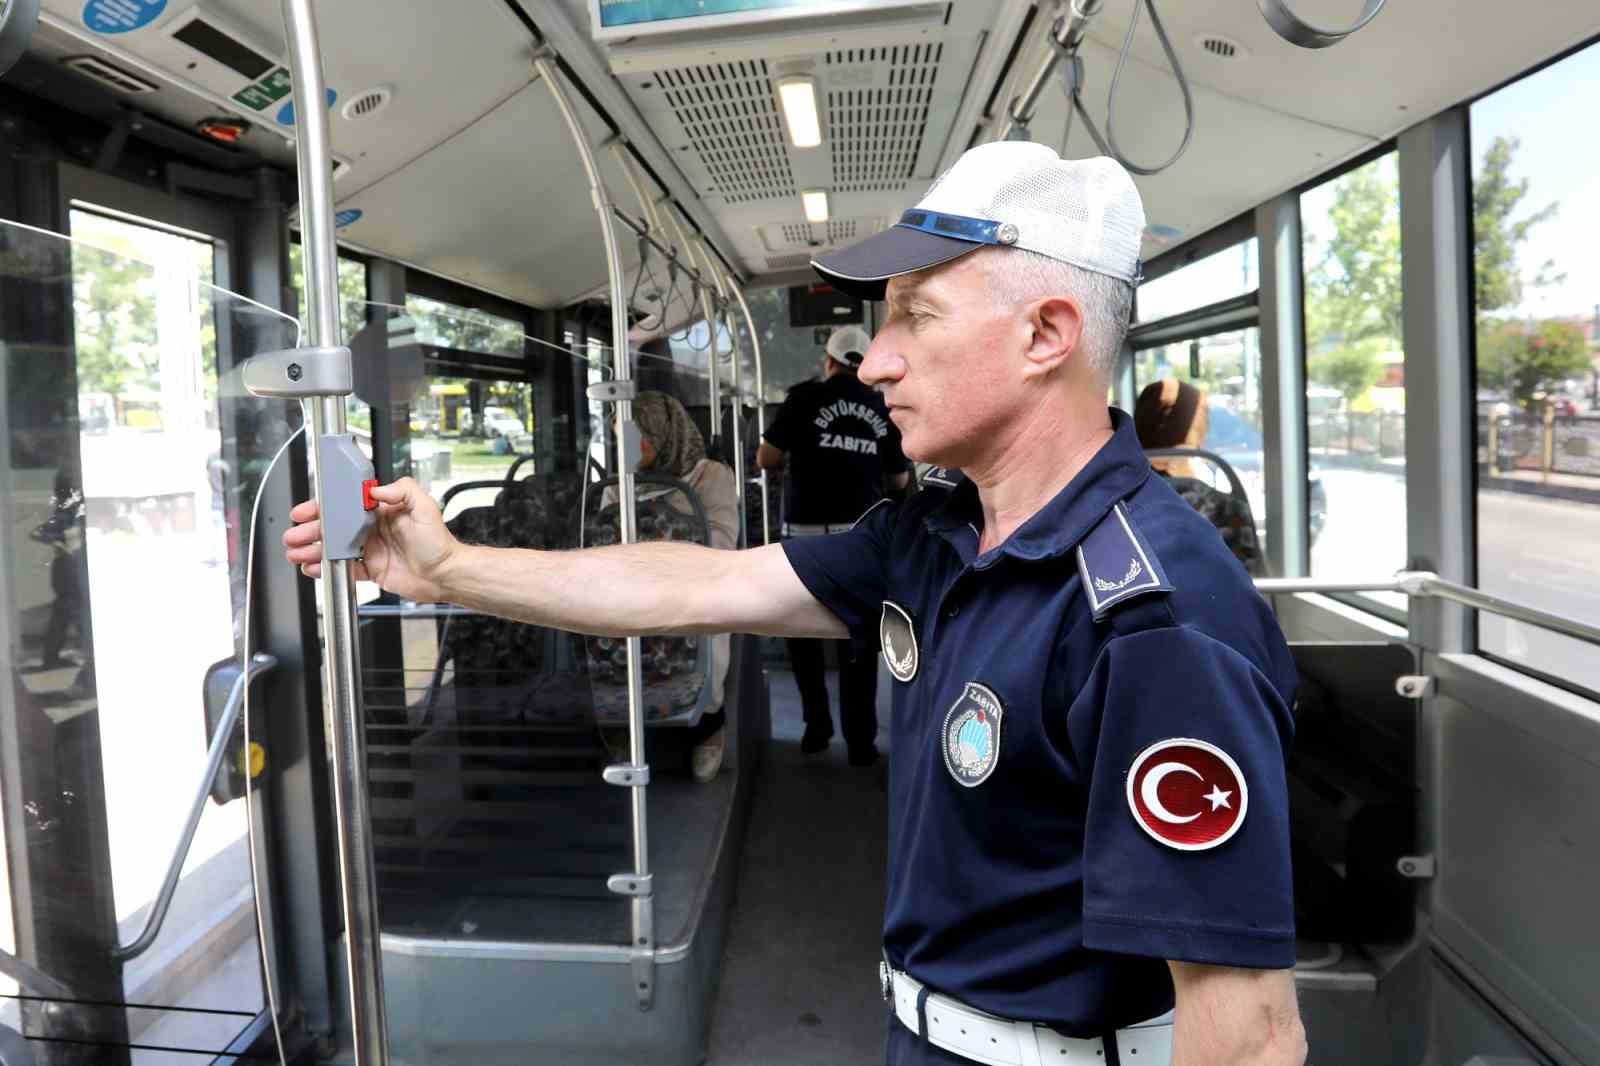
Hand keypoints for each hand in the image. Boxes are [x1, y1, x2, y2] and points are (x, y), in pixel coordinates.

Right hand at [282, 478, 457, 602]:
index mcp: (381, 511)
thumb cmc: (438, 542)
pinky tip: (313, 568)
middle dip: (310, 531)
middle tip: (293, 536)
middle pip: (333, 528)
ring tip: (296, 554)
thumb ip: (401, 490)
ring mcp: (371, 549)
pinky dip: (326, 569)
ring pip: (334, 548)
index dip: (323, 509)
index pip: (345, 506)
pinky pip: (344, 568)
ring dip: (313, 550)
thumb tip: (375, 488)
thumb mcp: (424, 507)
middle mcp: (373, 529)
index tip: (306, 512)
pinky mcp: (372, 569)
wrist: (445, 574)